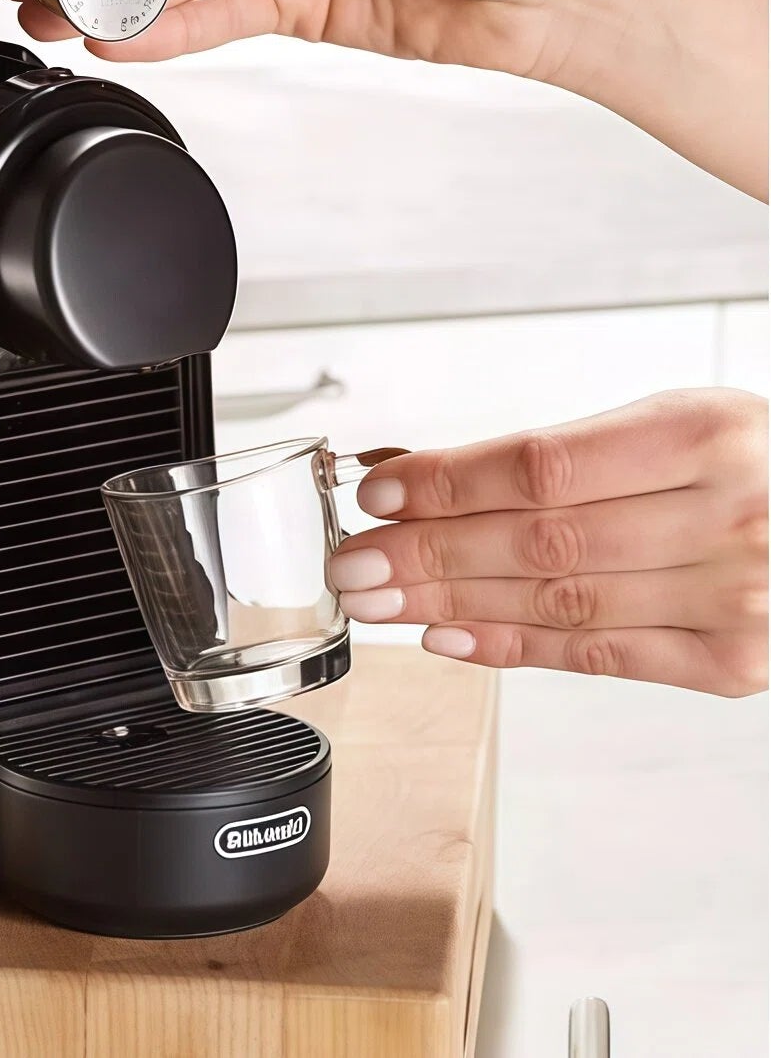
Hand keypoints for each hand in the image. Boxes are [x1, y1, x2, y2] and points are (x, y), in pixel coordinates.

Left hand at [329, 389, 767, 696]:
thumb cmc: (755, 466)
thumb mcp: (679, 423)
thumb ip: (567, 455)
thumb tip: (427, 479)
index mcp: (703, 436)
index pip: (542, 468)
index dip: (448, 483)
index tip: (380, 493)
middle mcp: (724, 518)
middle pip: (538, 541)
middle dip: (427, 554)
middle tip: (354, 562)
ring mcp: (733, 599)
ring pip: (557, 603)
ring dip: (449, 605)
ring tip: (380, 599)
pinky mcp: (731, 662)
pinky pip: (597, 657)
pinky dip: (512, 648)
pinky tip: (448, 638)